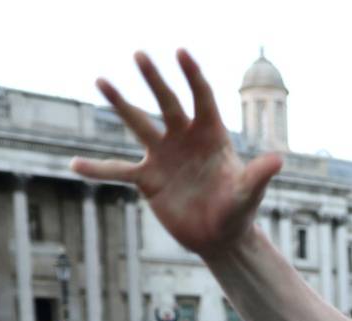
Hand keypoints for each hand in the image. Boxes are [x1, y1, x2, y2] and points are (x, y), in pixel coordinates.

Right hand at [74, 50, 283, 259]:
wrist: (219, 236)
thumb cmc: (238, 211)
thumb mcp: (248, 194)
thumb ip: (259, 176)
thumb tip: (278, 160)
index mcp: (212, 135)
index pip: (202, 98)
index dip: (193, 76)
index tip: (181, 52)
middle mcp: (185, 138)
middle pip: (167, 102)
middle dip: (154, 80)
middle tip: (139, 54)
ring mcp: (164, 155)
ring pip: (139, 124)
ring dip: (121, 103)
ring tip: (101, 80)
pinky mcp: (148, 179)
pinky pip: (119, 172)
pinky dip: (98, 170)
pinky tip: (74, 166)